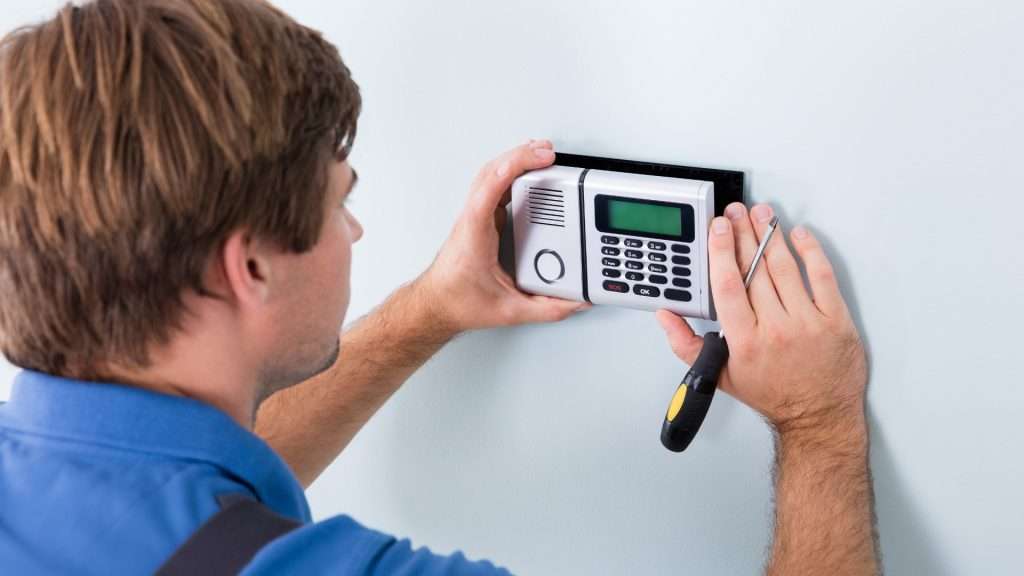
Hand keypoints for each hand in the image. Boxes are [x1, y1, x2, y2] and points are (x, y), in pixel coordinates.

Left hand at [416, 140, 589, 333]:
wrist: (436, 305)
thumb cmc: (458, 301)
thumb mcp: (508, 310)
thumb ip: (546, 309)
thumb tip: (573, 301)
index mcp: (475, 232)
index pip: (493, 187)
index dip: (517, 165)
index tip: (541, 158)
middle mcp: (472, 218)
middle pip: (492, 172)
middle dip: (521, 155)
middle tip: (548, 151)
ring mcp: (474, 216)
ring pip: (490, 174)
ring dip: (514, 159)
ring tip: (540, 153)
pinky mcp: (479, 219)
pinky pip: (493, 185)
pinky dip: (509, 171)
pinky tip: (524, 169)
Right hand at [656, 203, 866, 434]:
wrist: (818, 416)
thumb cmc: (772, 395)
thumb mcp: (720, 376)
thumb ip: (687, 344)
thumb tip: (667, 317)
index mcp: (744, 341)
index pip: (728, 285)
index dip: (722, 251)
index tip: (719, 228)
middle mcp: (776, 329)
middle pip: (755, 270)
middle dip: (743, 234)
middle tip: (737, 212)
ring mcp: (808, 323)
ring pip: (785, 268)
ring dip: (771, 236)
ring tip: (763, 215)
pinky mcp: (835, 320)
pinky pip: (822, 277)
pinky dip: (811, 252)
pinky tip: (800, 236)